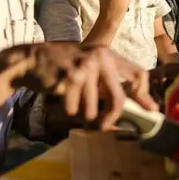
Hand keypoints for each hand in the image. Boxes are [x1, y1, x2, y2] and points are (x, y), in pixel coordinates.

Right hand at [0, 42, 156, 129]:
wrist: (30, 59)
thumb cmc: (61, 67)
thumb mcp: (89, 66)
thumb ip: (109, 81)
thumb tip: (136, 104)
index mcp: (108, 54)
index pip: (138, 74)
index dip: (144, 96)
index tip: (148, 111)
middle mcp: (100, 56)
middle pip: (119, 98)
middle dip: (112, 117)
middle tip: (104, 125)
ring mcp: (85, 65)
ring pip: (93, 108)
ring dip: (83, 113)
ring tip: (74, 103)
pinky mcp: (70, 76)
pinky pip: (75, 108)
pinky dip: (68, 109)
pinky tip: (61, 98)